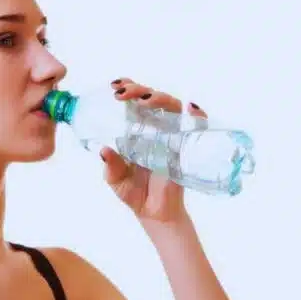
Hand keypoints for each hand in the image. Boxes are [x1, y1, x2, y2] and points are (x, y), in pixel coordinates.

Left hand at [101, 78, 207, 223]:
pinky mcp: (184, 148)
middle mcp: (153, 128)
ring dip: (159, 98)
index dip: (128, 87)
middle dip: (138, 90)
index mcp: (135, 130)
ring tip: (143, 101)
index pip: (134, 100)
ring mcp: (170, 136)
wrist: (153, 212)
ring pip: (171, 106)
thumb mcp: (115, 178)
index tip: (115, 86)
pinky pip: (195, 127)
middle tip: (122, 94)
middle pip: (151, 98)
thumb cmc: (134, 192)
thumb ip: (111, 165)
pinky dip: (196, 116)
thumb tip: (104, 150)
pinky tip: (190, 108)